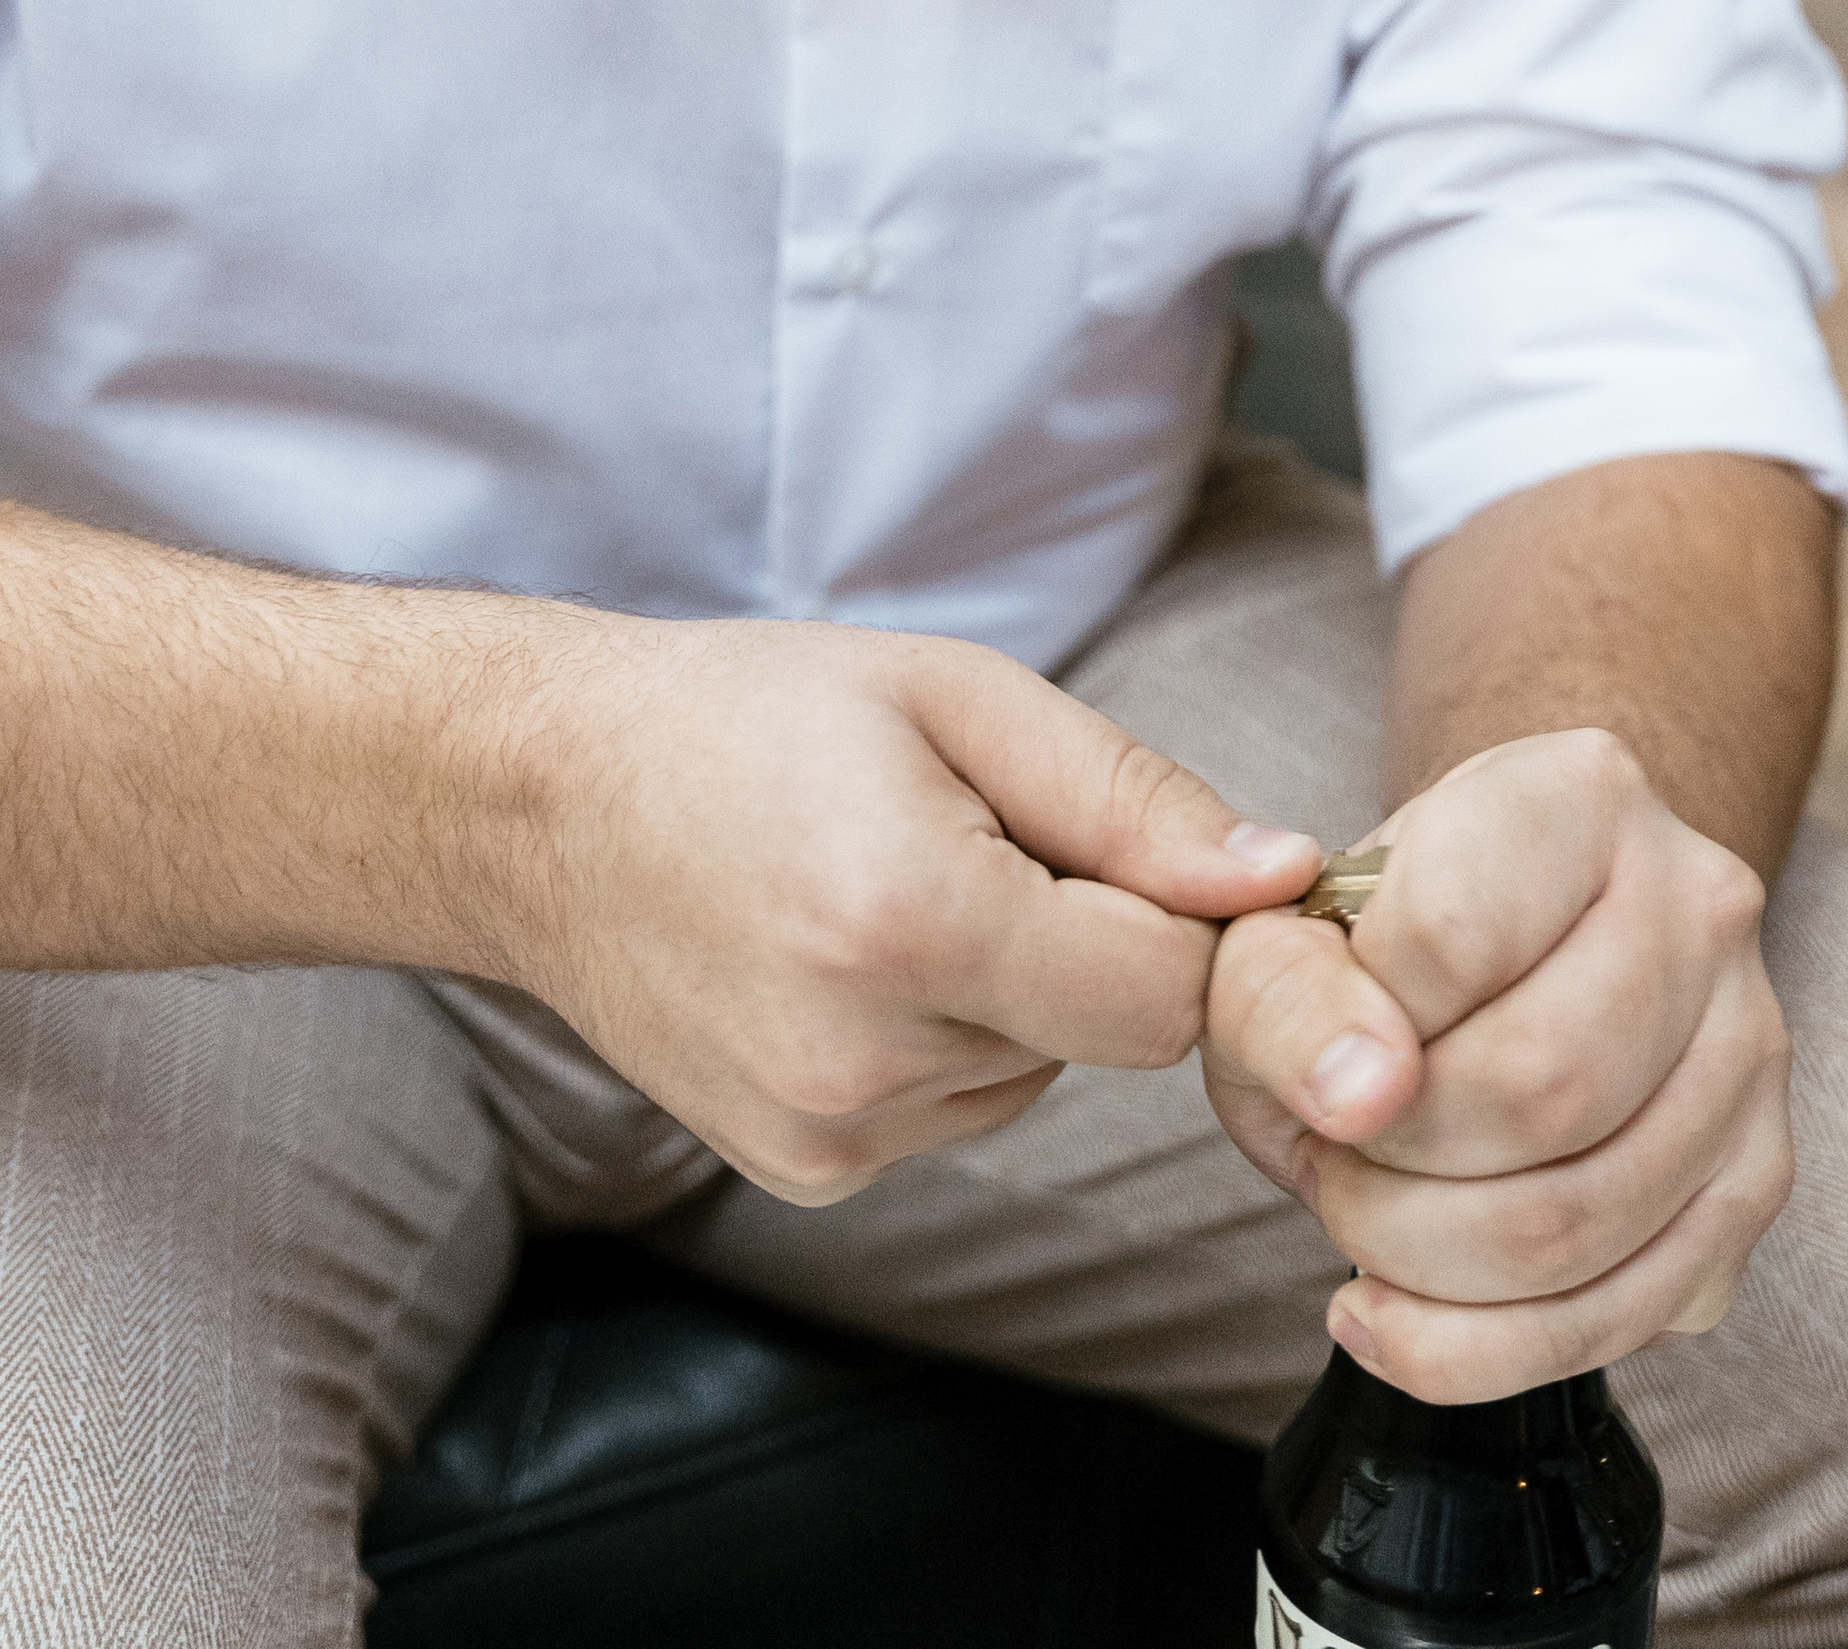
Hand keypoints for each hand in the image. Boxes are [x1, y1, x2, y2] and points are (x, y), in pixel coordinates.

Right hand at [516, 616, 1319, 1202]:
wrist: (546, 803)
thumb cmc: (753, 717)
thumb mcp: (958, 696)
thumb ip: (1133, 799)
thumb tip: (1281, 882)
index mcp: (913, 924)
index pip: (1168, 992)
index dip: (1186, 914)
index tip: (1143, 848)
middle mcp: (866, 1061)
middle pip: (1108, 1033)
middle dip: (1088, 935)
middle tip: (972, 835)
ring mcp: (826, 1136)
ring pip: (1041, 1074)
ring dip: (1015, 988)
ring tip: (893, 883)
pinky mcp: (804, 1171)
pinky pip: (958, 1108)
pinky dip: (944, 1038)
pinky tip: (850, 955)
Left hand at [1202, 728, 1791, 1396]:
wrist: (1509, 935)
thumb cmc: (1387, 933)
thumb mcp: (1287, 926)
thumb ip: (1283, 989)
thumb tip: (1360, 1100)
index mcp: (1584, 792)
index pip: (1449, 935)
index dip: (1347, 1027)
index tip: (1310, 1046)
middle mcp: (1701, 904)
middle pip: (1537, 1090)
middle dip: (1387, 1166)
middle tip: (1328, 1154)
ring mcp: (1751, 1047)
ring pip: (1580, 1221)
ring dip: (1420, 1260)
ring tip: (1360, 1214)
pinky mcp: (1756, 1180)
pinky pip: (1617, 1318)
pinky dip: (1473, 1349)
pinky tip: (1391, 1309)